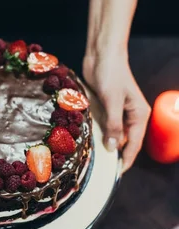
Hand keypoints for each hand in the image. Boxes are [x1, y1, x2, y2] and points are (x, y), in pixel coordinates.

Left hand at [83, 54, 150, 171]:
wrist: (102, 54)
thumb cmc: (111, 74)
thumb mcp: (112, 101)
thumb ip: (113, 125)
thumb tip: (113, 148)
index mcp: (139, 115)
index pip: (134, 144)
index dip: (125, 160)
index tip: (116, 174)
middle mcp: (131, 116)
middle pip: (124, 141)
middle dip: (114, 154)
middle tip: (100, 170)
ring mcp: (118, 111)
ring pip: (113, 134)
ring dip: (104, 144)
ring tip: (93, 160)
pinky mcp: (106, 107)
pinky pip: (104, 125)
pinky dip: (98, 133)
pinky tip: (88, 141)